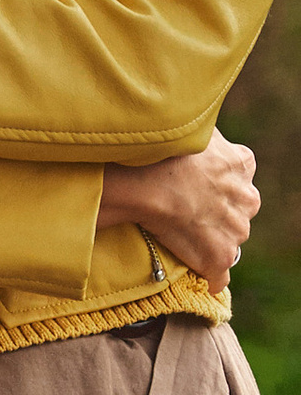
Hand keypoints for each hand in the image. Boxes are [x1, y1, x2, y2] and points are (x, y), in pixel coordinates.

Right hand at [100, 132, 259, 291]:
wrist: (146, 182)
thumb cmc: (162, 151)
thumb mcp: (191, 127)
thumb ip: (200, 129)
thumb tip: (192, 117)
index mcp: (242, 164)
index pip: (239, 173)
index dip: (216, 181)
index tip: (195, 185)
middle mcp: (247, 197)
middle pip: (237, 209)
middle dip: (217, 212)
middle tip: (183, 211)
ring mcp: (235, 230)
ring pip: (229, 238)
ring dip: (210, 240)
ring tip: (178, 237)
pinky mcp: (219, 256)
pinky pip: (219, 275)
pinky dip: (209, 277)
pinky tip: (197, 276)